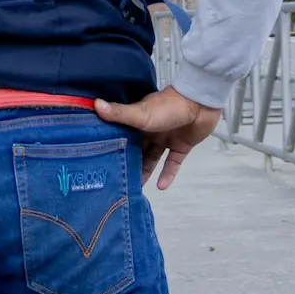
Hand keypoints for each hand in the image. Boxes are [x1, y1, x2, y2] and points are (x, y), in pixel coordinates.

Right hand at [94, 87, 221, 189]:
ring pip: (153, 159)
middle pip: (137, 150)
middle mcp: (150, 131)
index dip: (113, 149)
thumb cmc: (167, 107)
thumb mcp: (140, 113)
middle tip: (118, 182)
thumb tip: (95, 104)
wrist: (199, 104)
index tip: (102, 163)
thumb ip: (119, 113)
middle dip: (129, 164)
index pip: (122, 137)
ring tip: (136, 189)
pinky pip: (172, 163)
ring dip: (146, 172)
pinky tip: (161, 187)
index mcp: (138, 121)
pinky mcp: (181, 146)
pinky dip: (168, 174)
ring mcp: (166, 139)